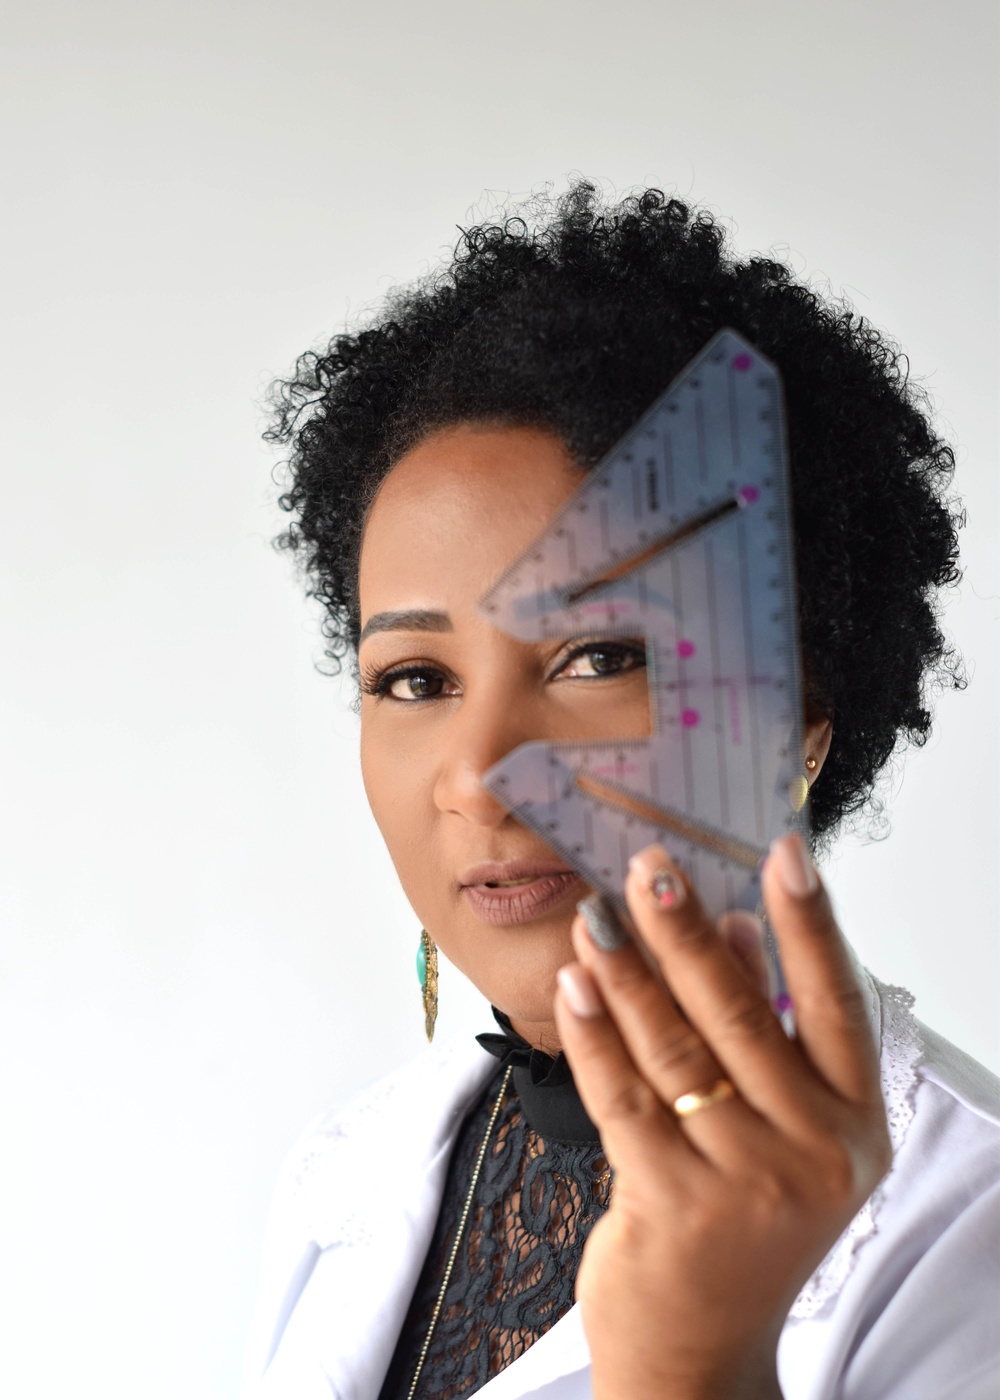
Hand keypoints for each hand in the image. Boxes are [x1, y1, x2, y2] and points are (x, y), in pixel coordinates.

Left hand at [553, 836, 891, 1399]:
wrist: (702, 1350)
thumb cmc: (741, 1219)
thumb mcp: (779, 1131)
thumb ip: (764, 1030)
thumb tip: (737, 923)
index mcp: (853, 1123)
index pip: (835, 1004)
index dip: (809, 923)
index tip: (782, 850)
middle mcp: (813, 1153)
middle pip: (739, 1015)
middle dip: (686, 930)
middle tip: (648, 864)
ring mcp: (744, 1184)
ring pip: (673, 1049)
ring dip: (627, 971)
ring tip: (595, 913)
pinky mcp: (672, 1205)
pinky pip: (622, 1097)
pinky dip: (594, 1034)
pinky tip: (574, 984)